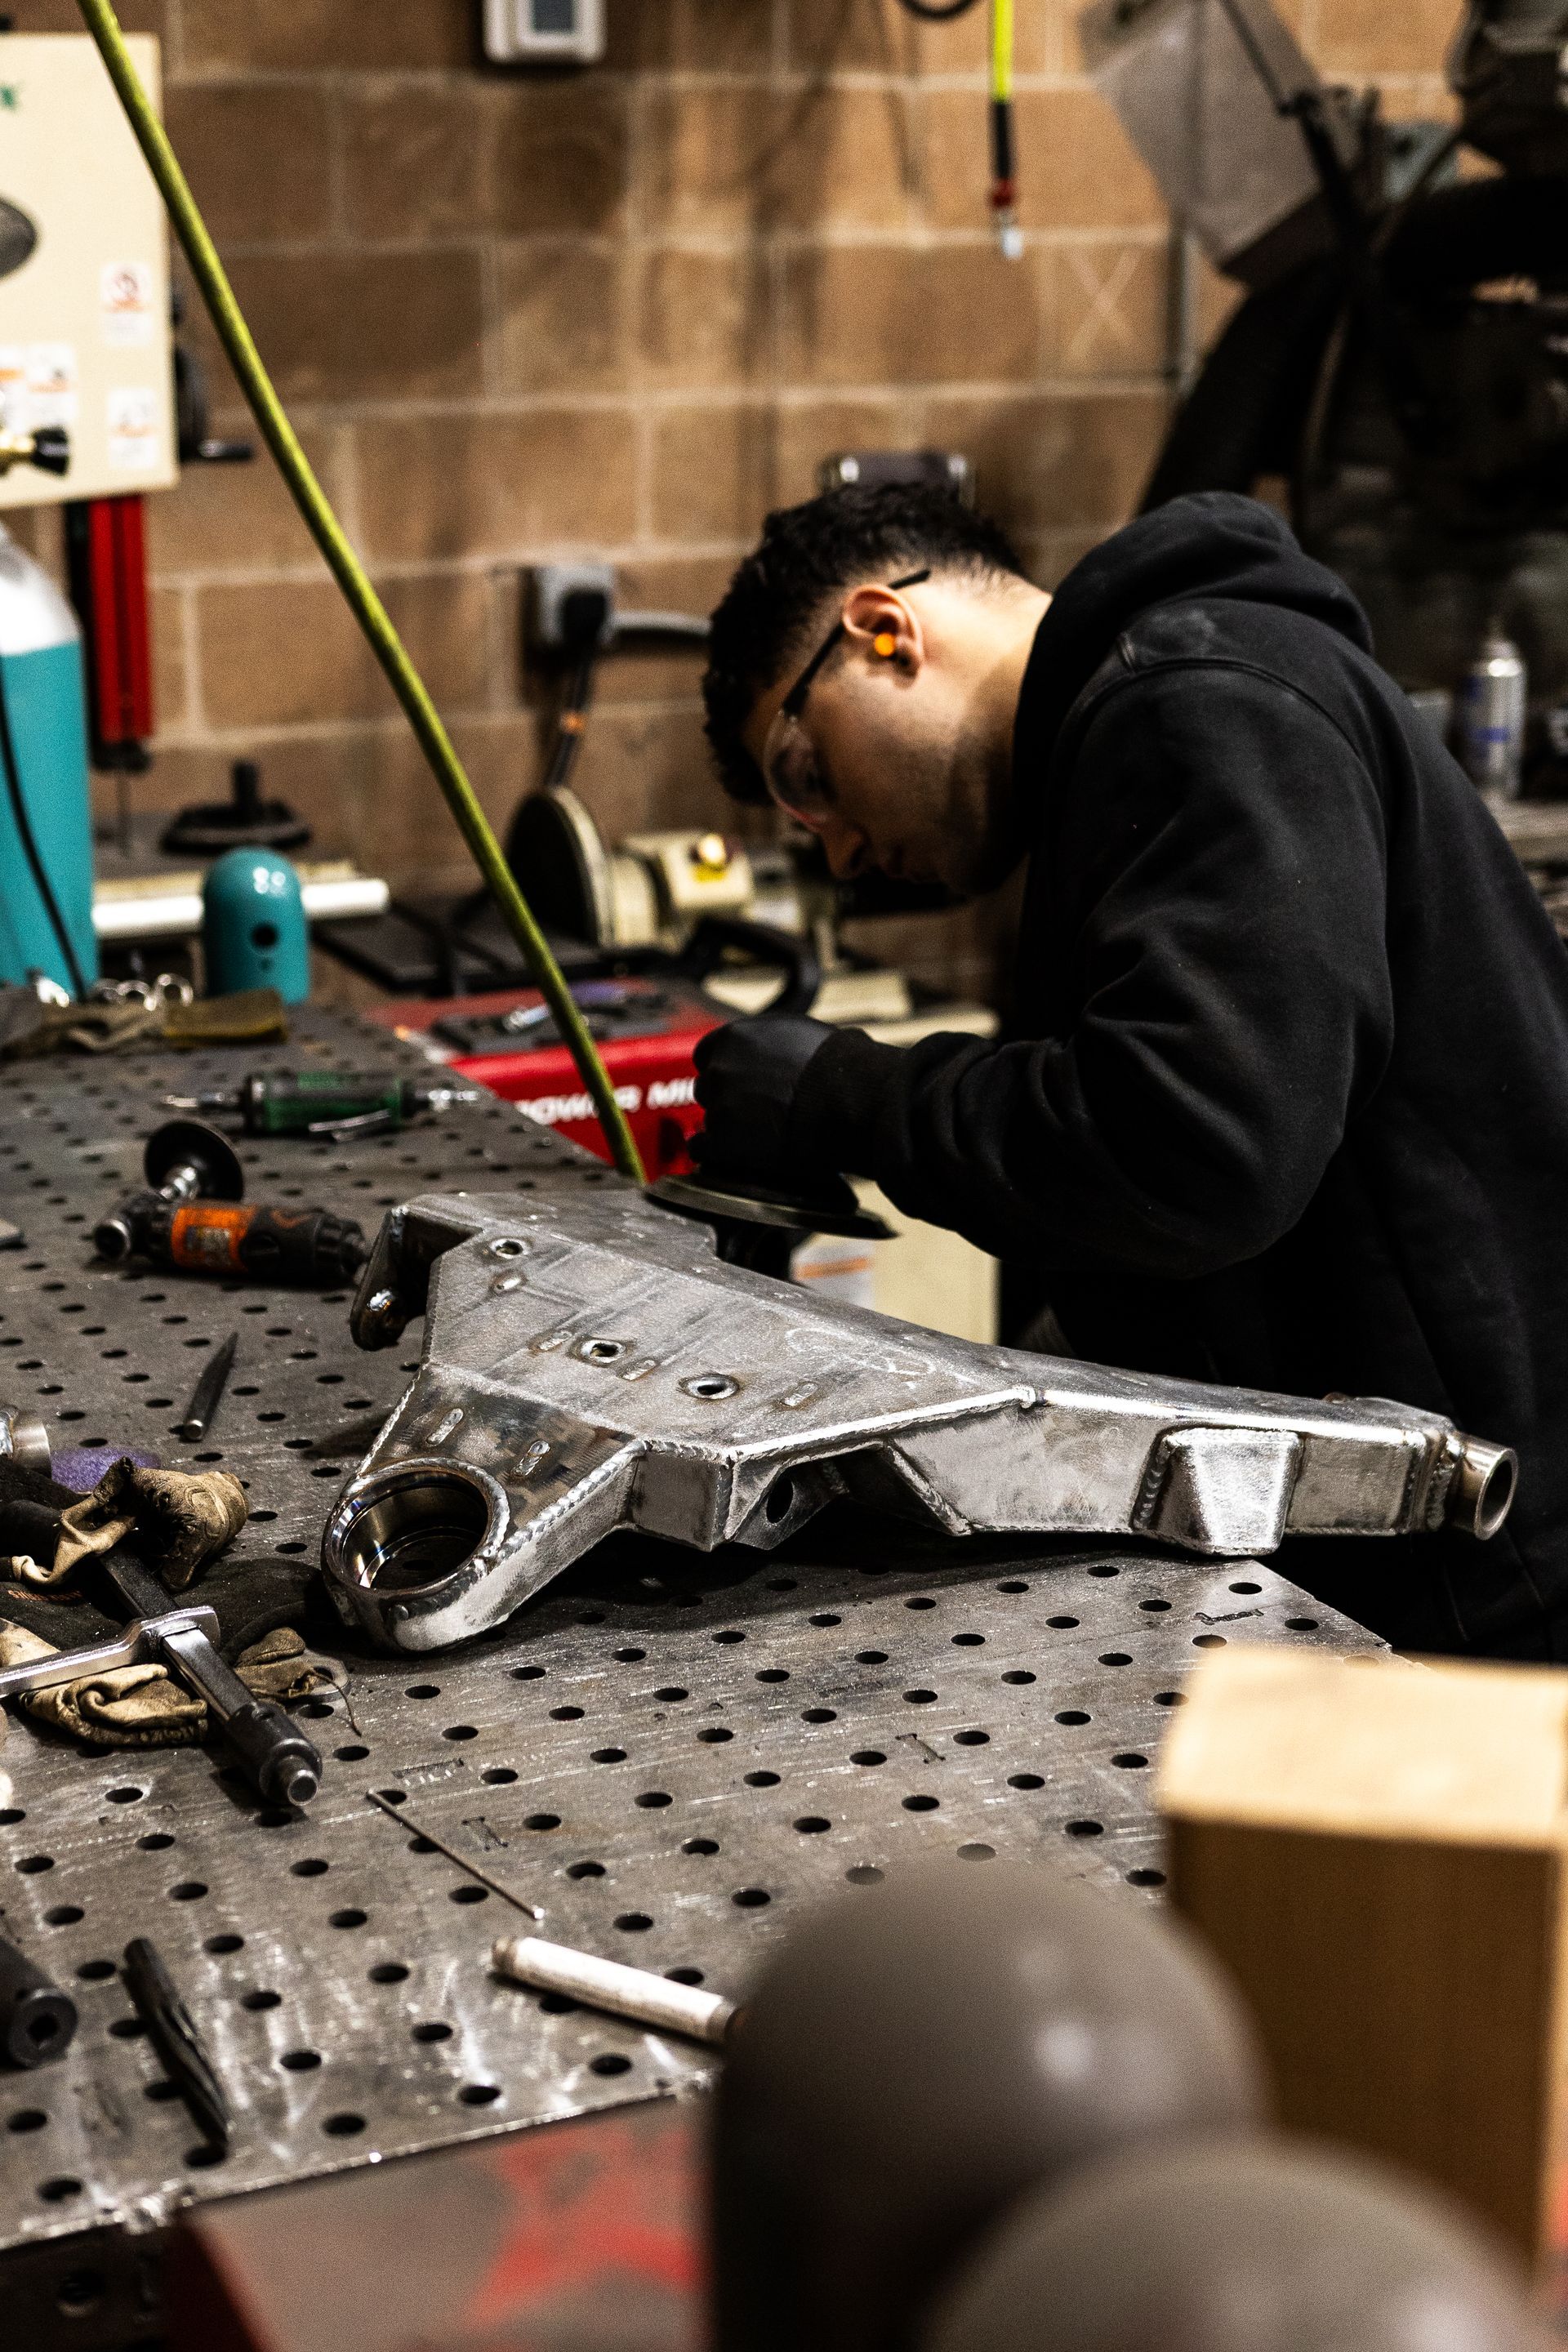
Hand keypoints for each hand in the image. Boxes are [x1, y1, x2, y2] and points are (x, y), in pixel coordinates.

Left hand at [691, 1015, 835, 1186]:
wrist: (850, 1102)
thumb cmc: (839, 1066)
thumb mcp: (801, 1033)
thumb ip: (771, 1042)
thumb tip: (778, 1048)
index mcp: (735, 1037)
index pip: (707, 1054)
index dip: (725, 1069)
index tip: (739, 1081)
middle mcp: (720, 1069)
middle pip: (708, 1087)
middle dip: (728, 1099)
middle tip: (755, 1111)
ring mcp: (719, 1107)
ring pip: (710, 1119)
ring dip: (729, 1128)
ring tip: (761, 1135)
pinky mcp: (723, 1142)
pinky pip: (700, 1149)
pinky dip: (714, 1153)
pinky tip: (733, 1155)